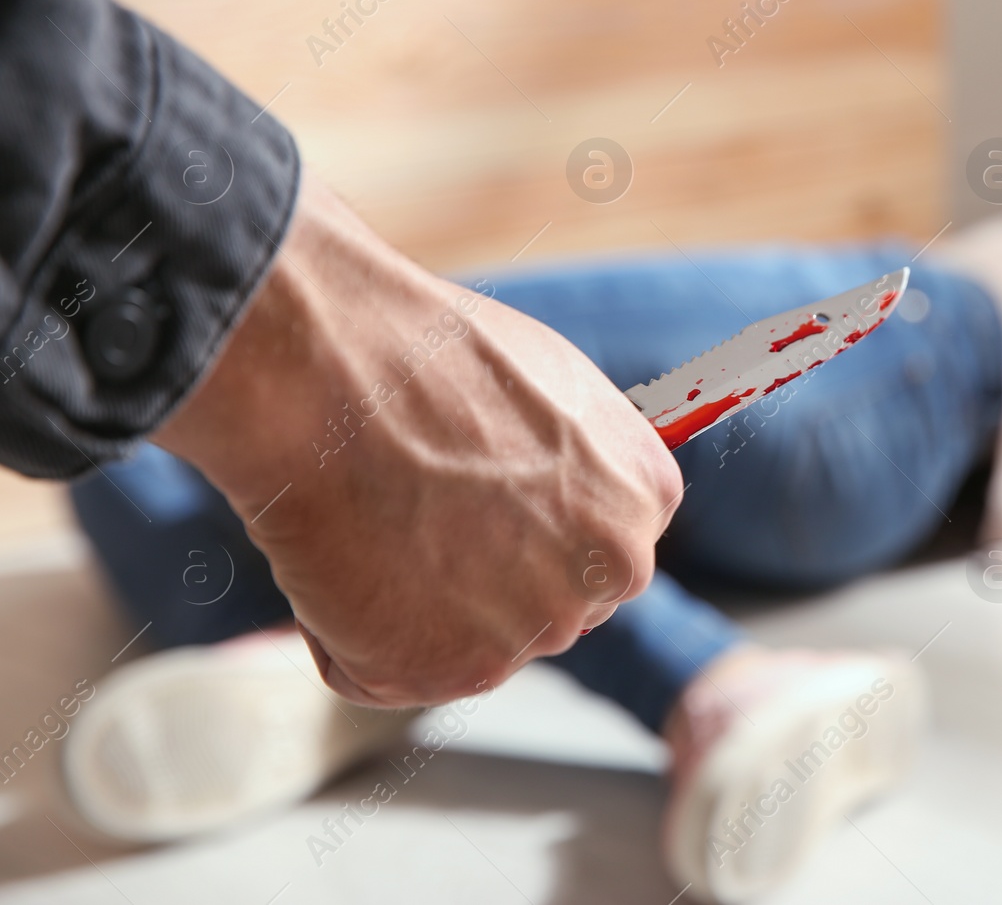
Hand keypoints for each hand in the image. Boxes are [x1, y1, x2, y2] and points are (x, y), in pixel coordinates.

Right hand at [153, 175, 682, 705]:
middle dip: (483, 573)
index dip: (523, 523)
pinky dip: (346, 631)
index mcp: (644, 495)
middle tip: (412, 505)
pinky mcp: (447, 674)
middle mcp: (611, 571)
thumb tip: (564, 495)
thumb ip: (579, 463)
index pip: (596, 546)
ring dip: (412, 600)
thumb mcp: (549, 386)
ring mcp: (535, 629)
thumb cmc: (423, 355)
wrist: (327, 373)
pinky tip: (339, 558)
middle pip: (543, 600)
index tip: (473, 489)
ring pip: (465, 637)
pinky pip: (386, 669)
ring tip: (372, 516)